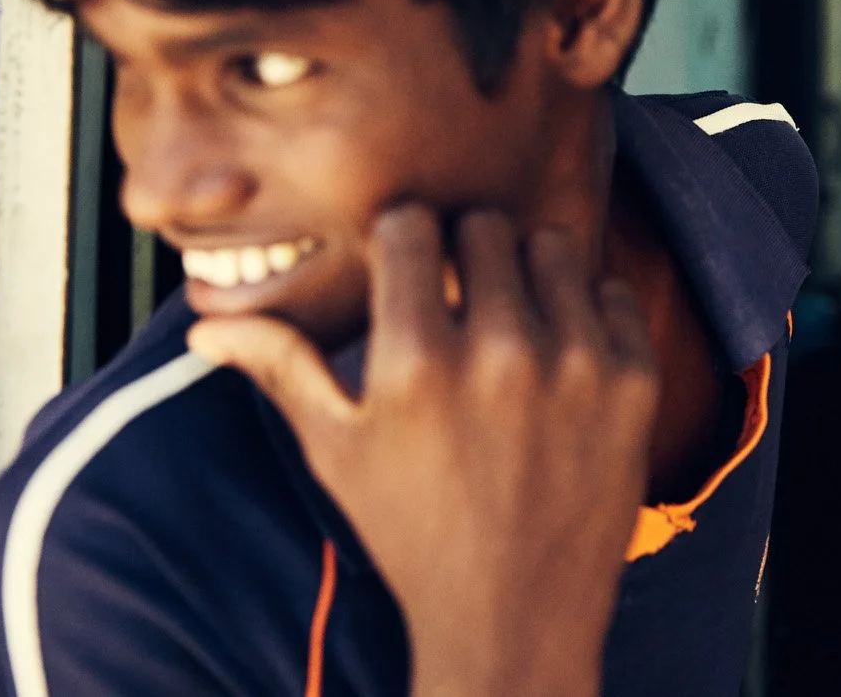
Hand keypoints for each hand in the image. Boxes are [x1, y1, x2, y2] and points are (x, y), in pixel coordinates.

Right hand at [188, 207, 658, 696]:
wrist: (516, 615)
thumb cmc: (413, 530)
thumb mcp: (339, 453)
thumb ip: (282, 370)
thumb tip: (205, 327)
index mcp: (415, 362)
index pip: (412, 225)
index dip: (404, 240)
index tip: (406, 267)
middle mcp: (500, 352)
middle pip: (485, 225)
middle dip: (466, 250)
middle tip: (459, 297)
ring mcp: (578, 363)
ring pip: (553, 246)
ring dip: (530, 271)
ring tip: (511, 320)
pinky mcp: (634, 379)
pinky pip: (613, 291)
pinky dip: (589, 311)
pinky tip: (561, 355)